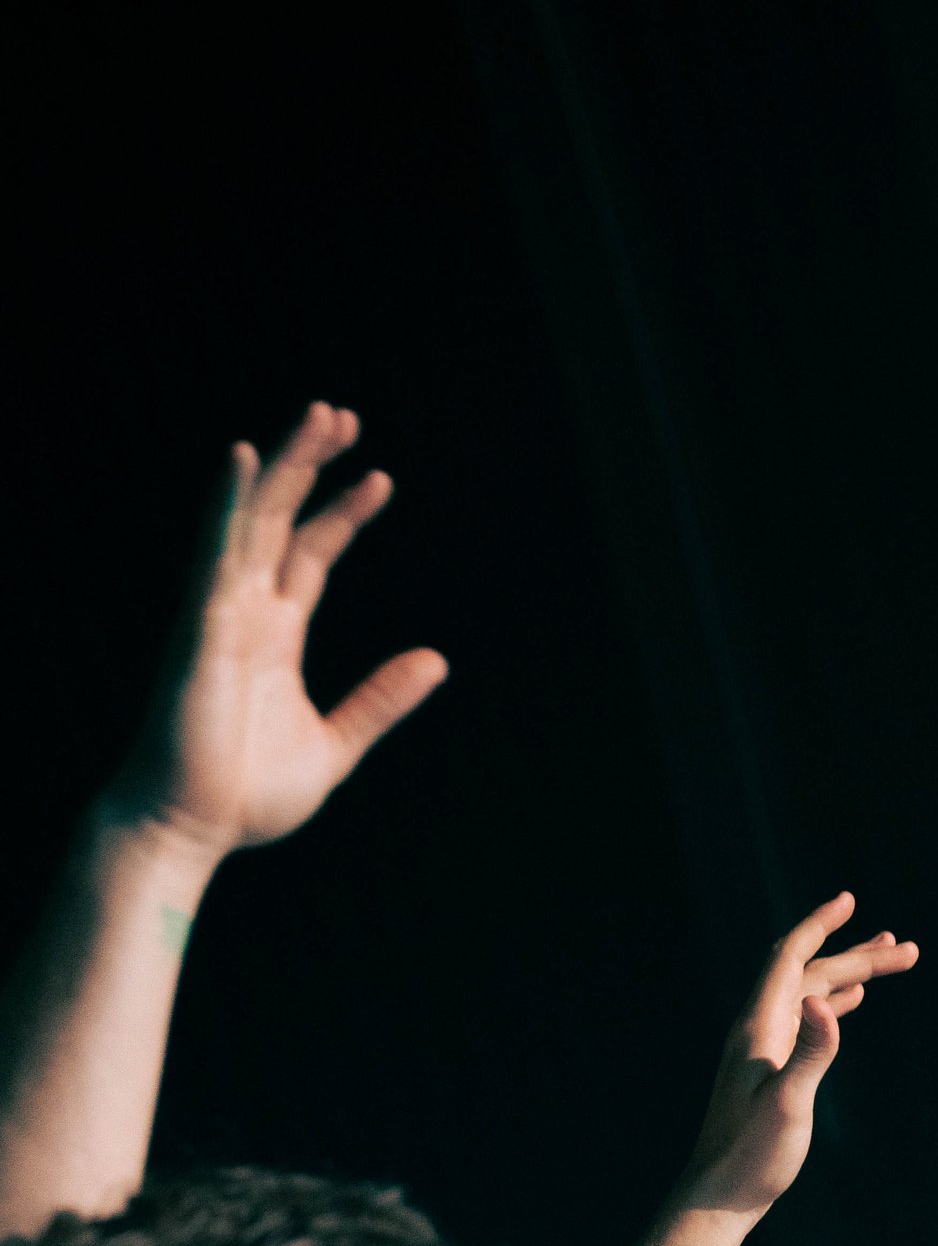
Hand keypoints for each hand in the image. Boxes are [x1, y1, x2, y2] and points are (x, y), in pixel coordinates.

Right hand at [112, 406, 446, 868]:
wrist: (191, 830)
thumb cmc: (247, 795)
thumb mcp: (336, 743)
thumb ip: (380, 700)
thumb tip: (437, 660)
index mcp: (275, 636)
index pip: (311, 553)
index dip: (344, 513)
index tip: (381, 479)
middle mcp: (245, 612)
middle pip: (281, 518)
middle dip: (312, 465)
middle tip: (344, 415)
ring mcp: (220, 613)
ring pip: (252, 518)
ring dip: (283, 464)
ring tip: (319, 416)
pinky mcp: (202, 626)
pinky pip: (216, 551)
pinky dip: (230, 503)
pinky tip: (246, 457)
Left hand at [679, 900, 920, 1221]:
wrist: (721, 1195)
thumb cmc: (752, 1155)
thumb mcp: (788, 1104)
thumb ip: (811, 1053)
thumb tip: (827, 1003)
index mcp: (760, 1026)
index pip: (792, 958)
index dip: (819, 925)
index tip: (849, 900)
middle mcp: (760, 1029)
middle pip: (812, 974)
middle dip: (858, 956)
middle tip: (908, 950)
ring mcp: (766, 1049)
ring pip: (813, 996)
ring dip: (851, 976)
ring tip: (889, 961)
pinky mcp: (773, 1071)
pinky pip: (807, 1021)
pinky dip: (833, 1003)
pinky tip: (849, 1003)